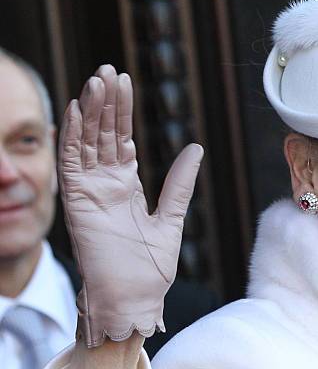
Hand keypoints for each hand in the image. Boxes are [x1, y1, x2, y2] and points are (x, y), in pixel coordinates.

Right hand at [59, 65, 202, 346]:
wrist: (135, 297)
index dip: (121, 112)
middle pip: (102, 134)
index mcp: (127, 187)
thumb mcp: (172, 218)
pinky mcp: (77, 202)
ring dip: (90, 112)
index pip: (121, 140)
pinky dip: (73, 137)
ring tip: (97, 81)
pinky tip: (77, 110)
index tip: (125, 82)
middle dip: (105, 103)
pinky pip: (71, 163)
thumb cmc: (152, 267)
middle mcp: (105, 185)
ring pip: (86, 142)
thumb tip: (196, 147)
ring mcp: (89, 192)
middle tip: (109, 71)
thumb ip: (180, 184)